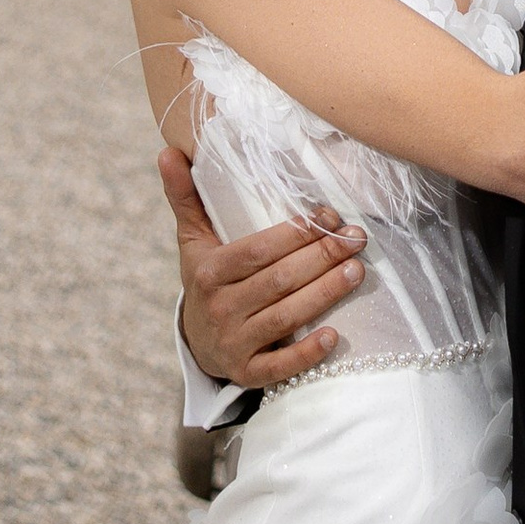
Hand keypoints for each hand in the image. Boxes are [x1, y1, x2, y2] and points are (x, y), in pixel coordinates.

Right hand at [162, 148, 366, 386]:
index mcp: (210, 271)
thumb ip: (186, 197)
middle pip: (279, 281)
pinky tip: (334, 336)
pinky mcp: (247, 372)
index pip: (257, 250)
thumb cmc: (207, 279)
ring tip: (357, 270)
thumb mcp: (193, 240)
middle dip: (321, 258)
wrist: (198, 341)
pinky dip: (306, 353)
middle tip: (357, 238)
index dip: (294, 234)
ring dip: (325, 295)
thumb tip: (167, 151)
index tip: (330, 215)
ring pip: (285, 317)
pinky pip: (279, 367)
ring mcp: (234, 343)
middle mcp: (220, 308)